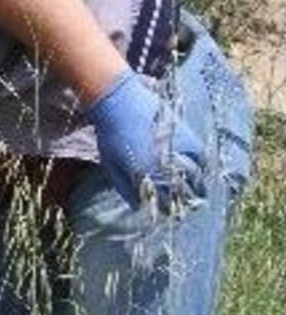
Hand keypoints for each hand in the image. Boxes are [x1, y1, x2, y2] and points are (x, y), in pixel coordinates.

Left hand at [87, 67, 205, 212]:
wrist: (118, 100)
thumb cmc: (110, 134)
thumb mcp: (111, 165)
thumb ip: (125, 188)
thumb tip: (138, 206)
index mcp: (146, 175)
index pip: (163, 203)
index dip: (167, 212)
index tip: (169, 215)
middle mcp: (165, 165)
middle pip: (184, 193)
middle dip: (184, 203)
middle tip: (184, 208)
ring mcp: (178, 149)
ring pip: (197, 178)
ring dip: (197, 188)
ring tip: (195, 194)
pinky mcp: (186, 135)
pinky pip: (202, 157)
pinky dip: (203, 168)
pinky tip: (201, 173)